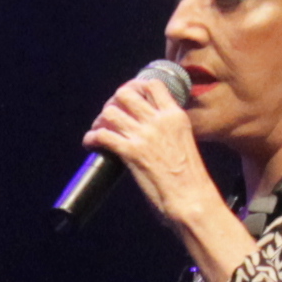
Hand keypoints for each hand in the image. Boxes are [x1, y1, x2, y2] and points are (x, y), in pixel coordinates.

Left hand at [83, 67, 223, 231]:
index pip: (152, 84)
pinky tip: (90, 144)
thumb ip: (168, 128)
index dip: (135, 86)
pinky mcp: (131, 152)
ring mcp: (144, 135)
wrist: (191, 197)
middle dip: (113, 101)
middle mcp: (159, 120)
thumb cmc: (189, 176)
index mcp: (175, 115)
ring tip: (99, 130)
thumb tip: (150, 125)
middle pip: (126, 93)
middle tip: (111, 116)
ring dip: (100, 120)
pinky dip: (91, 138)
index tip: (127, 97)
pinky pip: (102, 135)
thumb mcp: (183, 140)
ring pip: (111, 111)